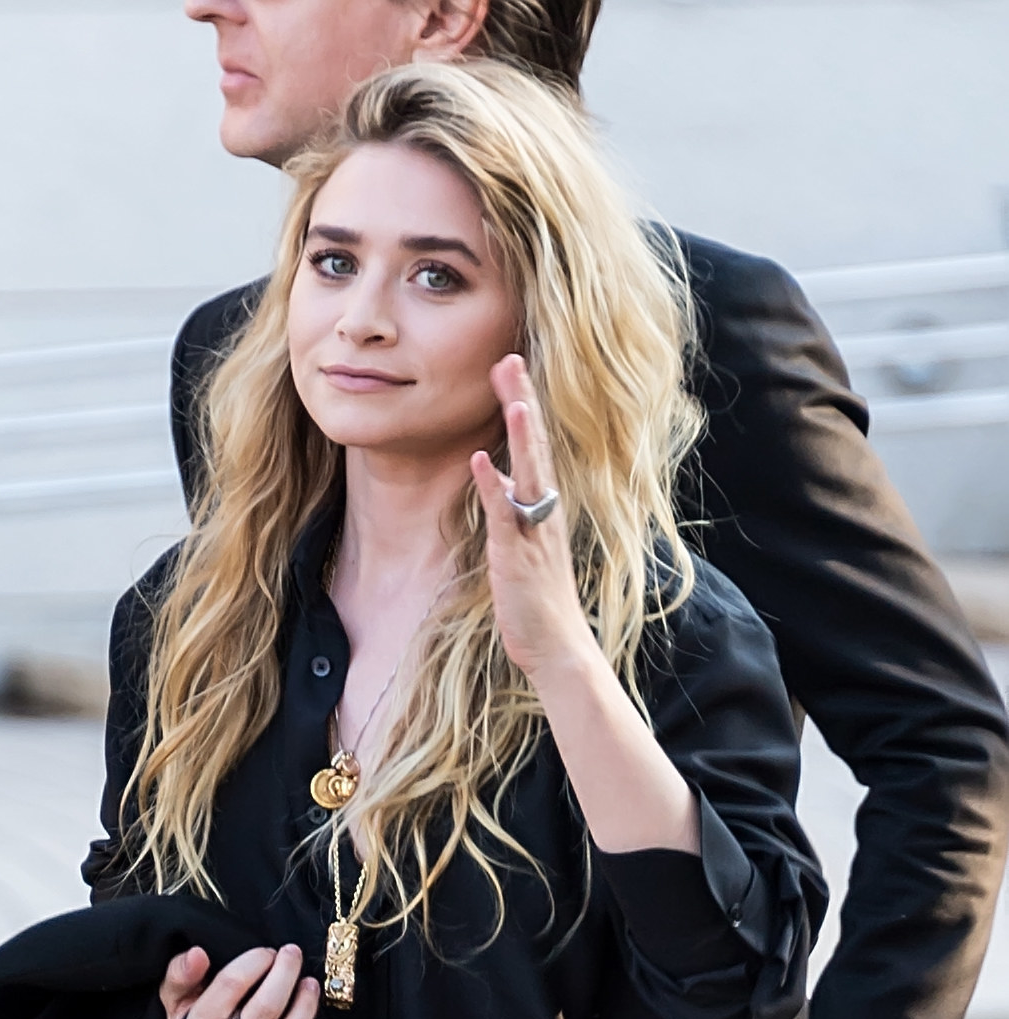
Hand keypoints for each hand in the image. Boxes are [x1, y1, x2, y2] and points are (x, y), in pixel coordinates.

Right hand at [162, 942, 323, 1018]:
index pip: (231, 985)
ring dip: (304, 1010)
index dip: (255, 961)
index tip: (267, 952)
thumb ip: (180, 973)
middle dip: (285, 976)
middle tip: (293, 956)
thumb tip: (197, 955)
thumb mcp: (174, 998)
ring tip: (309, 986)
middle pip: (264, 1011)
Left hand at [470, 357, 592, 685]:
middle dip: (521, 399)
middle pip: (533, 444)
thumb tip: (495, 478)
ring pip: (529, 472)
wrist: (556, 645)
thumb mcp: (520, 543)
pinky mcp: (518, 555)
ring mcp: (534, 530)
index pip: (532, 444)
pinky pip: (506, 516)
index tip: (509, 365)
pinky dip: (494, 487)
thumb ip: (509, 507)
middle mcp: (544, 509)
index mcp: (543, 504)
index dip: (521, 404)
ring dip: (520, 434)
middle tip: (510, 357)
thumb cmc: (536, 599)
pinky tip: (481, 461)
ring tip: (511, 394)